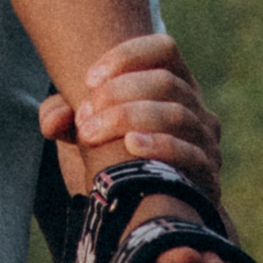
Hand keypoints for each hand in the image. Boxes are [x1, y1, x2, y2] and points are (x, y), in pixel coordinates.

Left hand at [37, 33, 224, 203]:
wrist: (145, 213)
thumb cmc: (114, 160)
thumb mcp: (87, 130)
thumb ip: (64, 117)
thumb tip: (53, 119)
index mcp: (174, 84)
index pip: (164, 49)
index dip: (127, 56)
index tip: (88, 79)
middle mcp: (196, 107)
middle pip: (165, 82)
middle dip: (119, 94)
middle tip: (84, 115)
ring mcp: (206, 141)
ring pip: (177, 114)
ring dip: (130, 118)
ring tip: (92, 133)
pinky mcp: (208, 176)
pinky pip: (190, 153)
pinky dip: (159, 145)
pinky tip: (131, 145)